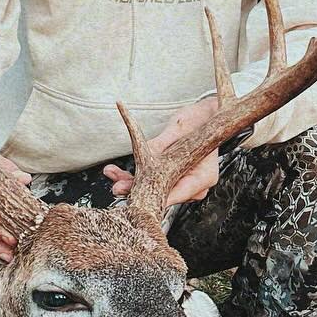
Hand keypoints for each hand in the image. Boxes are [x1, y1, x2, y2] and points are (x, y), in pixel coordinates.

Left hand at [104, 98, 222, 204]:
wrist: (204, 116)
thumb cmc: (198, 121)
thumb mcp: (178, 130)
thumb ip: (161, 147)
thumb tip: (143, 159)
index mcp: (204, 176)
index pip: (179, 194)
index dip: (157, 199)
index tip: (138, 200)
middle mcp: (195, 186)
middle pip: (164, 195)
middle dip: (138, 190)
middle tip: (118, 187)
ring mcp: (184, 184)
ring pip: (157, 191)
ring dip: (133, 184)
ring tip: (112, 174)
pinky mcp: (173, 180)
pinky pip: (155, 183)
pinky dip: (137, 179)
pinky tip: (118, 174)